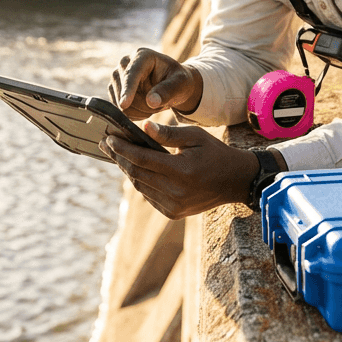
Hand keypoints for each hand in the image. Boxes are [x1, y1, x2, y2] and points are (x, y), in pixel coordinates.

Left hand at [99, 120, 264, 218]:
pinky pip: (149, 196)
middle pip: (137, 174)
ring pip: (140, 186)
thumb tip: (144, 128)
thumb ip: (168, 134)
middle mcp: (176, 191)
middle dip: (119, 157)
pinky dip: (140, 182)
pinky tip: (135, 169)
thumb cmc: (215, 153)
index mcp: (182, 171)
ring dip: (127, 170)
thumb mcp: (195, 136)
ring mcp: (174, 205)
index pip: (142, 159)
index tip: (109, 138)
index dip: (123, 148)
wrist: (235, 181)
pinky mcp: (173, 213)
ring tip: (117, 155)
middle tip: (106, 144)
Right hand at [109, 47, 203, 119]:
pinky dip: (133, 114)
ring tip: (156, 106)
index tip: (124, 105)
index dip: (128, 89)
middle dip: (142, 105)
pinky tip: (146, 110)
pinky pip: (119, 109)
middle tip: (163, 106)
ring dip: (139, 111)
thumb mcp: (181, 83)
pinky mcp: (114, 89)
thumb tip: (151, 101)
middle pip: (124, 90)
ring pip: (119, 102)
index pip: (132, 73)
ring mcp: (117, 76)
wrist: (173, 84)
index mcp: (143, 55)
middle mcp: (126, 62)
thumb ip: (168, 91)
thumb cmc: (179, 81)